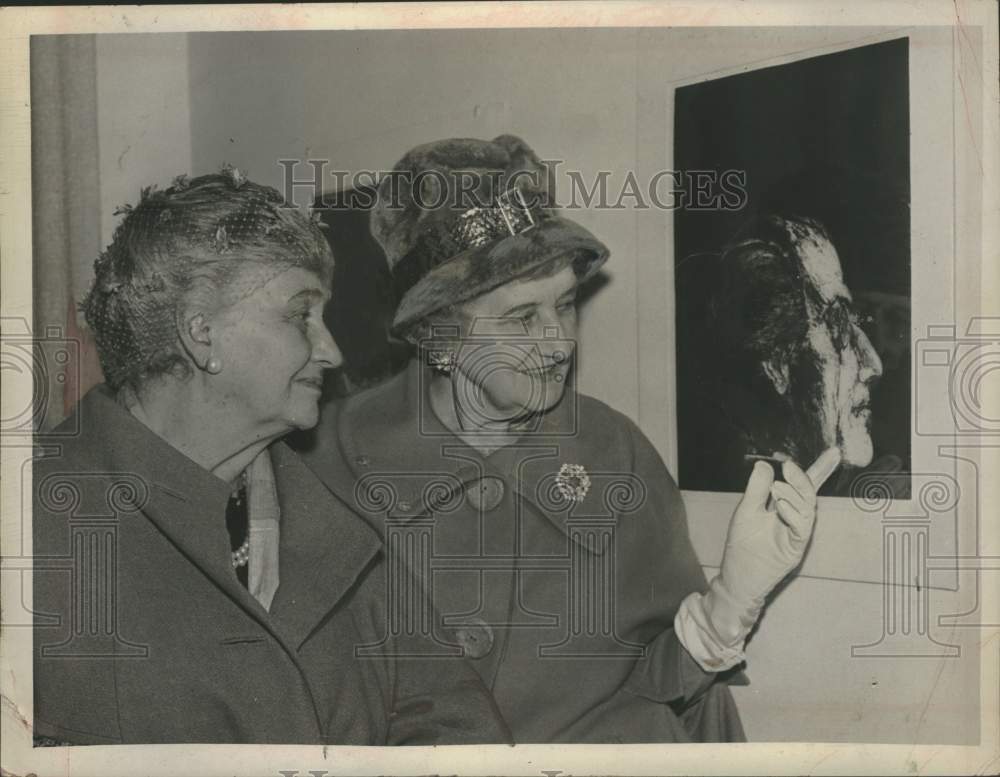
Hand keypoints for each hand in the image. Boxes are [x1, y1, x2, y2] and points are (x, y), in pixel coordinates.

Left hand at [703, 447, 841, 644]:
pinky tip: (781, 507)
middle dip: (804, 478)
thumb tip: (766, 465)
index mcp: (784, 506)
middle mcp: (794, 518)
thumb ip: (757, 489)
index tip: (834, 451)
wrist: (737, 575)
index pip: (802, 485)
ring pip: (808, 510)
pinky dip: (793, 514)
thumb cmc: (742, 544)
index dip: (820, 469)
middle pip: (809, 494)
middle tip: (788, 466)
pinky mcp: (795, 549)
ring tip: (776, 489)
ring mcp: (796, 534)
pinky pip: (802, 529)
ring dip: (795, 495)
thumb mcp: (746, 510)